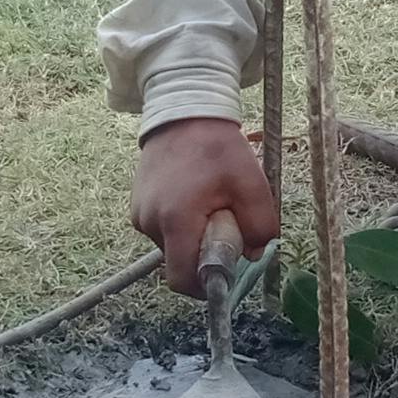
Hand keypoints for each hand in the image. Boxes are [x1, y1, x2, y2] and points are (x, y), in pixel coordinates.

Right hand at [132, 117, 276, 293]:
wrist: (183, 112)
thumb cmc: (217, 147)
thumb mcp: (252, 184)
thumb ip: (260, 227)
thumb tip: (254, 255)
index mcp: (176, 221)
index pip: (183, 280)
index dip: (207, 285)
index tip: (227, 270)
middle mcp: (149, 223)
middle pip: (179, 263)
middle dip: (204, 255)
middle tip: (223, 223)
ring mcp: (139, 215)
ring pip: (172, 247)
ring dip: (193, 237)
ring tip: (208, 203)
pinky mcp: (136, 207)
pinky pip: (162, 230)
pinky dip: (181, 225)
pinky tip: (192, 197)